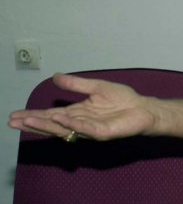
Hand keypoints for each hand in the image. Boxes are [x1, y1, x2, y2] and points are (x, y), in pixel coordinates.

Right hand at [8, 73, 155, 140]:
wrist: (143, 108)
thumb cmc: (123, 99)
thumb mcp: (96, 87)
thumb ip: (76, 84)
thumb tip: (55, 77)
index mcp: (78, 112)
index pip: (52, 115)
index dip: (34, 115)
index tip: (15, 114)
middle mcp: (81, 122)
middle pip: (52, 124)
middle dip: (33, 123)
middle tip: (13, 121)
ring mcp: (90, 129)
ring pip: (64, 128)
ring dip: (46, 125)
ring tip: (28, 121)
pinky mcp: (102, 132)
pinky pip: (84, 128)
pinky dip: (71, 123)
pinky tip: (59, 118)